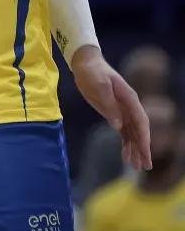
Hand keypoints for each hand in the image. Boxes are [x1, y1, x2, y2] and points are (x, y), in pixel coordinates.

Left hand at [71, 45, 151, 170]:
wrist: (85, 63)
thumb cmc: (92, 72)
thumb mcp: (99, 85)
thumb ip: (109, 105)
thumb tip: (118, 125)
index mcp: (129, 99)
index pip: (141, 121)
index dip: (144, 138)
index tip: (145, 151)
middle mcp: (130, 107)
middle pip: (139, 131)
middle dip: (143, 148)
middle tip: (145, 166)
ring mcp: (123, 111)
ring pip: (132, 134)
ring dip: (135, 150)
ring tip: (136, 167)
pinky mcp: (114, 114)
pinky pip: (123, 132)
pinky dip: (126, 145)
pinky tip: (126, 157)